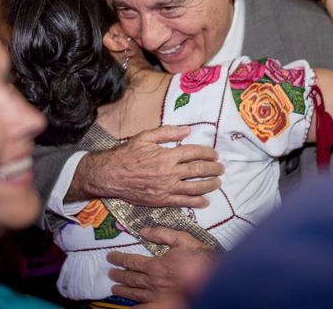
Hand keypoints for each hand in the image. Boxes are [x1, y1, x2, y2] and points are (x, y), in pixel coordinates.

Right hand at [66, 125, 223, 206]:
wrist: (111, 175)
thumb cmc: (127, 154)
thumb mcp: (145, 136)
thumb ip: (168, 132)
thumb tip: (188, 130)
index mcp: (167, 155)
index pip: (194, 153)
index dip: (208, 153)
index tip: (214, 154)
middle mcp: (169, 173)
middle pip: (199, 171)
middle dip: (214, 169)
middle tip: (221, 168)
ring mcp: (166, 188)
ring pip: (195, 188)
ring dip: (210, 185)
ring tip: (218, 183)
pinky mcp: (162, 200)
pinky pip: (183, 202)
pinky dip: (196, 202)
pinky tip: (205, 201)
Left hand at [108, 227, 214, 303]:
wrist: (214, 276)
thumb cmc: (198, 256)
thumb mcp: (181, 239)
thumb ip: (161, 233)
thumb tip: (143, 231)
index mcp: (156, 266)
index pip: (132, 262)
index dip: (119, 259)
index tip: (111, 257)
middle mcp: (154, 283)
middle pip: (131, 279)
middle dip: (119, 275)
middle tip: (110, 272)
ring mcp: (159, 296)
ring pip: (136, 293)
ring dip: (124, 290)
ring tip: (115, 287)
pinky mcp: (164, 304)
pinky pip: (146, 306)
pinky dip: (137, 305)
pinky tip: (132, 304)